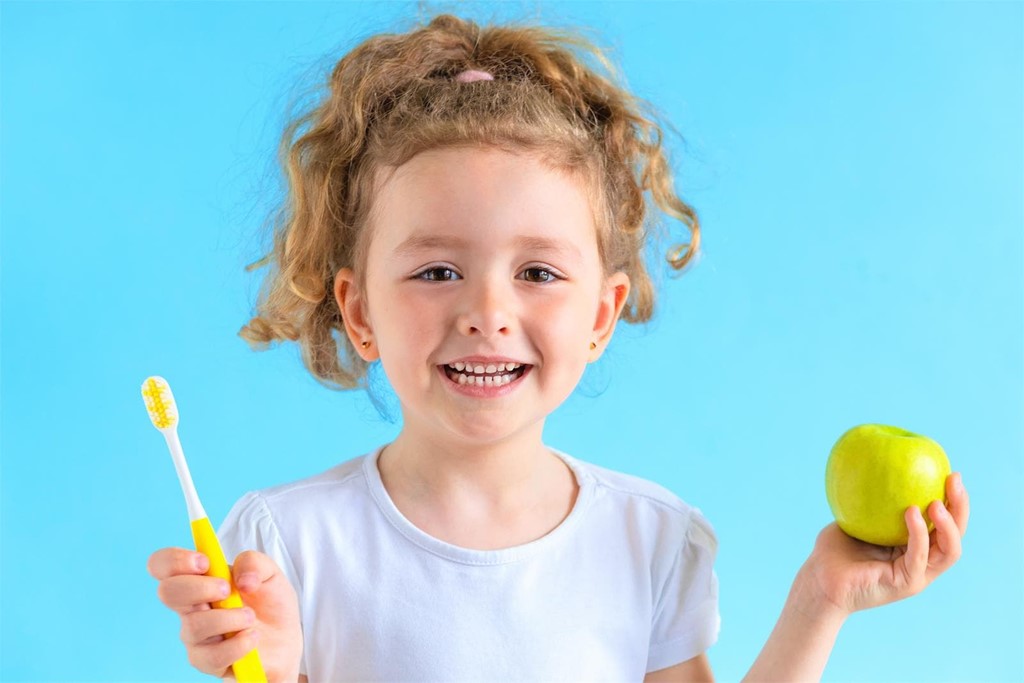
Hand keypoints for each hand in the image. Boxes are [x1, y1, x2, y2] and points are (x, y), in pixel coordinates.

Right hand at [148, 547, 302, 682]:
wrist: (286, 640)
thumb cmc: (270, 603)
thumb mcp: (270, 573)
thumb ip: (254, 563)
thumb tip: (240, 579)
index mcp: (200, 579)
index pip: (163, 565)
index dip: (174, 560)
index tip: (205, 562)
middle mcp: (191, 607)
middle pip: (167, 592)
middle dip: (199, 587)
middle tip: (227, 590)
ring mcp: (196, 636)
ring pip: (194, 626)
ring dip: (229, 618)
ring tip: (250, 617)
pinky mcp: (207, 662)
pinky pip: (213, 656)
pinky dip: (239, 644)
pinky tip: (252, 638)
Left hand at [798, 472, 968, 618]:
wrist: (819, 579)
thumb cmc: (834, 550)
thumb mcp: (857, 518)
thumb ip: (873, 500)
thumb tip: (879, 465)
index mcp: (914, 546)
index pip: (943, 523)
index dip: (953, 500)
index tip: (951, 473)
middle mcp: (921, 561)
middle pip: (954, 536)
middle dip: (960, 507)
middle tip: (954, 480)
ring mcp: (916, 575)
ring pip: (948, 551)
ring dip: (947, 525)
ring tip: (938, 502)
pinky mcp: (906, 584)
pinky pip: (918, 557)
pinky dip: (918, 534)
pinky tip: (912, 512)